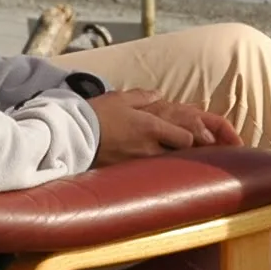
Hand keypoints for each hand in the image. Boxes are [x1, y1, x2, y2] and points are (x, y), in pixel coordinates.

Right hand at [87, 88, 241, 163]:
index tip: (201, 139)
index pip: (187, 137)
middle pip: (181, 155)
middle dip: (191, 154)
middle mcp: (148, 146)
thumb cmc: (95, 113)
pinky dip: (156, 173)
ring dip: (175, 163)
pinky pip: (148, 174)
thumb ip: (143, 97)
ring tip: (182, 164)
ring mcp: (137, 162)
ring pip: (167, 166)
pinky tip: (158, 174)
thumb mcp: (121, 98)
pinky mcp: (125, 173)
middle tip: (200, 154)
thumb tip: (158, 95)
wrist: (69, 134)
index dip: (197, 138)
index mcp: (151, 126)